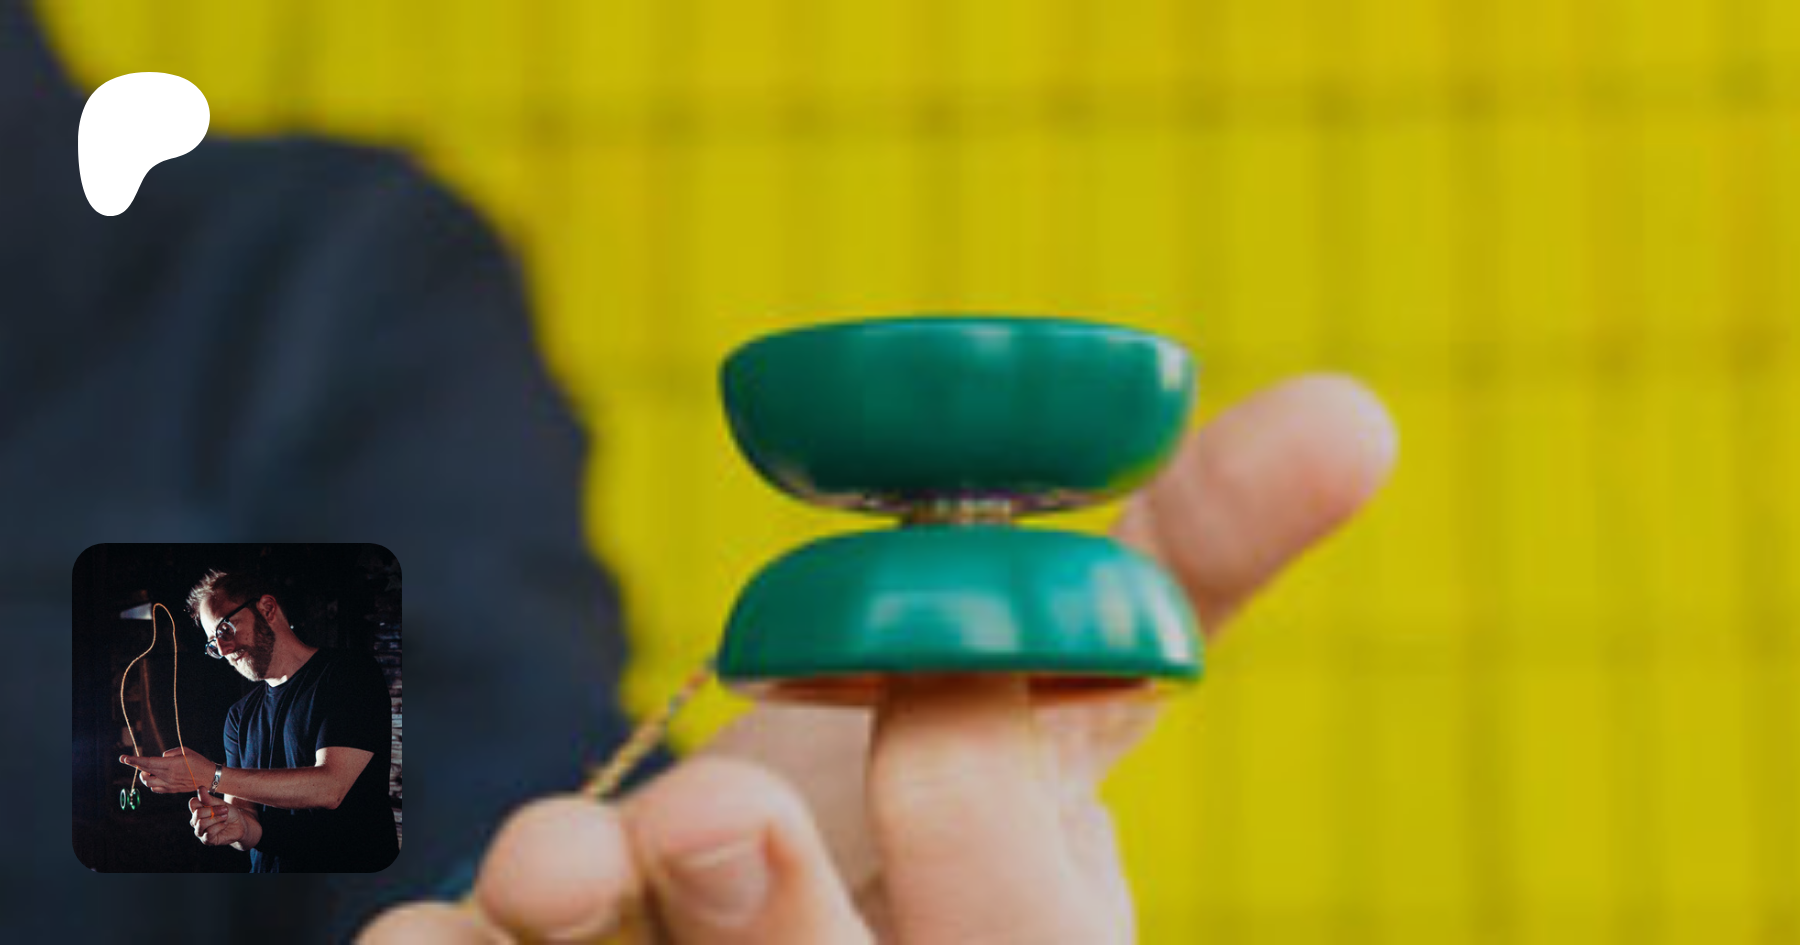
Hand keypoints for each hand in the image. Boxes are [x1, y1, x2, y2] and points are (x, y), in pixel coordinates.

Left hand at [119, 747, 215, 794]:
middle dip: (135, 766)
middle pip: (145, 772)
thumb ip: (170, 753)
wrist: (209, 777)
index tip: (124, 758)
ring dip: (144, 775)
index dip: (134, 760)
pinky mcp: (171, 790)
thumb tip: (161, 757)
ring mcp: (168, 784)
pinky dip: (151, 783)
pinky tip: (156, 777)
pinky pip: (155, 788)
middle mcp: (167, 776)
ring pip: (147, 782)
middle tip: (131, 761)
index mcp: (170, 765)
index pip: (147, 762)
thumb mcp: (186, 751)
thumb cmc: (199, 762)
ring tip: (148, 770)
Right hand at [189, 793, 243, 845]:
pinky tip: (224, 825)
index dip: (205, 801)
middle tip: (225, 810)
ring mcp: (200, 831)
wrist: (240, 825)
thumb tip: (200, 788)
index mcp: (197, 810)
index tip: (217, 802)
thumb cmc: (229, 813)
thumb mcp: (220, 804)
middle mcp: (196, 821)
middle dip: (214, 810)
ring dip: (217, 818)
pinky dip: (219, 827)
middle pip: (197, 813)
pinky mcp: (206, 840)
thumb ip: (209, 799)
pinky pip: (209, 832)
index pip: (193, 803)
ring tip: (225, 817)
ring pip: (201, 823)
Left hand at [361, 374, 1396, 943]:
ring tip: (552, 855)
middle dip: (775, 916)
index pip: (1024, 934)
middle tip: (706, 809)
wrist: (744, 898)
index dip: (979, 804)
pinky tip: (426, 925)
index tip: (927, 665)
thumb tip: (1352, 410)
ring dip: (584, 926)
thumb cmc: (921, 799)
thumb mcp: (1050, 689)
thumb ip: (1169, 566)